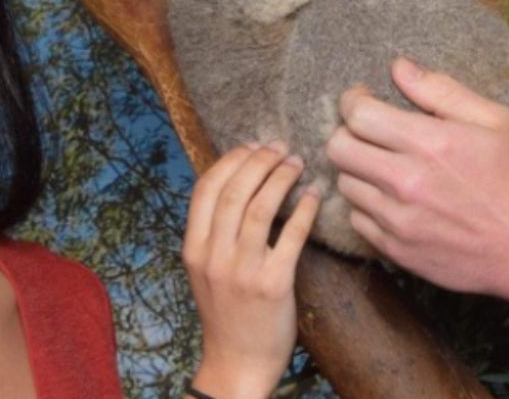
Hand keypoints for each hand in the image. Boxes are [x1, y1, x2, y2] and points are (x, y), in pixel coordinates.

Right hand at [183, 143, 318, 398]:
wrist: (237, 363)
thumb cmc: (226, 312)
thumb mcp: (206, 269)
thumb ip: (215, 231)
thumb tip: (240, 181)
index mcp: (193, 249)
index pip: (205, 189)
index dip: (231, 160)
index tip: (253, 146)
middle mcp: (213, 256)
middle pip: (234, 191)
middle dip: (259, 161)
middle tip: (281, 148)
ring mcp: (242, 270)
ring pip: (260, 207)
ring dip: (281, 177)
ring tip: (297, 163)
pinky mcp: (273, 284)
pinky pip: (291, 235)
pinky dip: (304, 209)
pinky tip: (314, 196)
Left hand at [326, 57, 508, 299]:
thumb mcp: (496, 122)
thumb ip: (442, 91)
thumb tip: (400, 68)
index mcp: (430, 143)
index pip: (358, 115)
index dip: (353, 101)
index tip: (363, 99)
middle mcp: (406, 182)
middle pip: (338, 148)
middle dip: (349, 132)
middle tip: (370, 132)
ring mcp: (398, 220)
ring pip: (344, 184)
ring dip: (359, 170)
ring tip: (387, 167)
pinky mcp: (396, 250)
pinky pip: (358, 220)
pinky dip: (368, 205)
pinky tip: (395, 200)